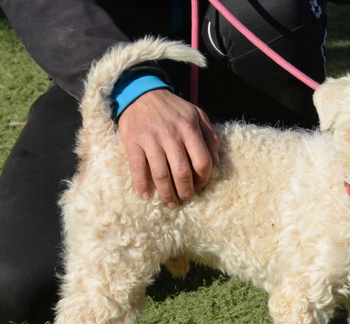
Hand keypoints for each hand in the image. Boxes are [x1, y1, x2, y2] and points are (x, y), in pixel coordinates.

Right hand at [117, 88, 220, 207]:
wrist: (141, 93)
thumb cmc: (173, 108)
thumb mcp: (197, 115)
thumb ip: (210, 137)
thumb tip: (217, 163)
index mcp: (189, 128)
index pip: (202, 162)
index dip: (203, 179)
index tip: (200, 187)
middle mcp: (171, 134)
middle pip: (182, 172)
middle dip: (186, 191)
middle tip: (186, 199)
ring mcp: (151, 139)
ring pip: (161, 175)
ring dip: (167, 194)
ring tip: (170, 203)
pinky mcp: (133, 142)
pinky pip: (138, 168)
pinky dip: (142, 185)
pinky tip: (146, 196)